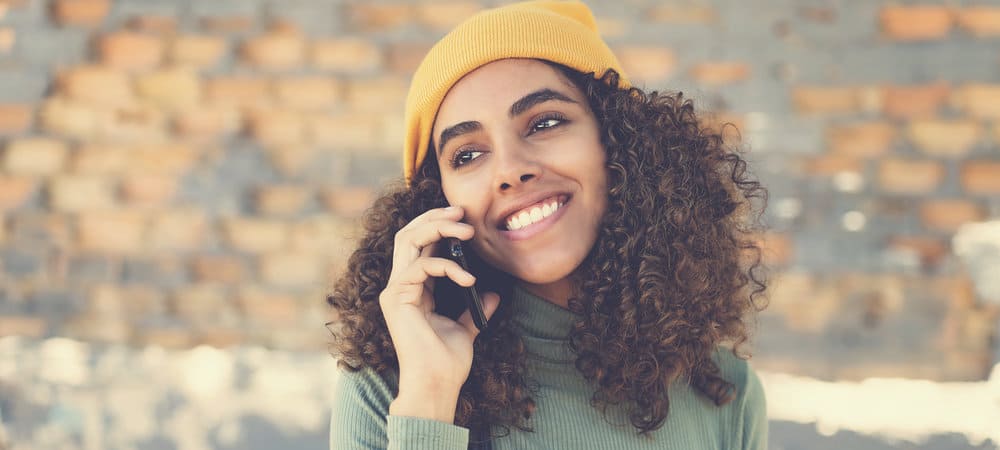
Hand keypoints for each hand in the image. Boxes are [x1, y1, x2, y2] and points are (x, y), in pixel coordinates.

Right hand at [378, 206, 501, 421]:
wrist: (437, 384)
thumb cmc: (447, 362)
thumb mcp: (466, 328)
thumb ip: (474, 309)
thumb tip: (492, 294)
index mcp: (413, 289)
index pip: (419, 244)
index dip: (439, 225)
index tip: (466, 219)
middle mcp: (399, 286)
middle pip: (409, 234)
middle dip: (435, 217)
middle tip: (463, 212)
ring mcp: (395, 291)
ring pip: (409, 241)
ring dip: (438, 228)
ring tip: (467, 230)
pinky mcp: (397, 299)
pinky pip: (420, 267)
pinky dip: (447, 267)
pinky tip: (468, 279)